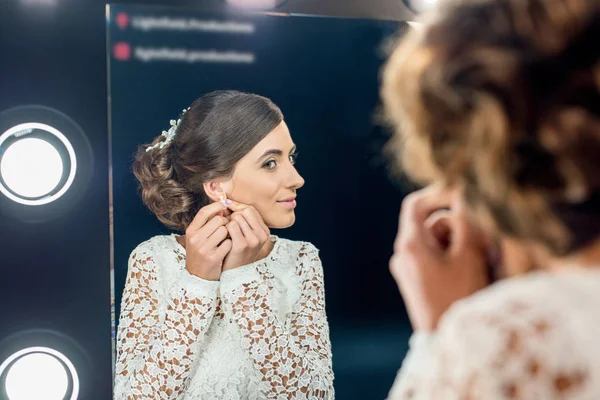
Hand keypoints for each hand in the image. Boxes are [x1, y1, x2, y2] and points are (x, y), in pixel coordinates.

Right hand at [184, 202, 232, 280]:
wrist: (197, 277)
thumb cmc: (200, 253)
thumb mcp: (197, 237)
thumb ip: (206, 223)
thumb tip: (221, 207)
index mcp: (191, 231)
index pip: (204, 212)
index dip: (216, 206)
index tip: (224, 205)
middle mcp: (195, 238)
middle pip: (218, 220)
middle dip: (225, 222)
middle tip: (225, 229)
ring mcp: (204, 248)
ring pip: (225, 230)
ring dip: (228, 234)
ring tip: (224, 240)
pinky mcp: (213, 257)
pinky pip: (228, 243)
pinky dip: (229, 244)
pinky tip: (226, 249)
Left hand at [222, 201, 270, 270]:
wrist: (234, 272)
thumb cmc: (237, 250)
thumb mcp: (246, 234)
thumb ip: (243, 219)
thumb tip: (229, 200)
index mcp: (264, 231)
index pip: (251, 209)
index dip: (238, 207)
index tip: (228, 210)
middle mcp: (262, 235)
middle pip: (245, 211)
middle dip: (234, 214)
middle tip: (228, 224)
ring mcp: (253, 240)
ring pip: (237, 217)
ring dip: (228, 222)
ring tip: (227, 233)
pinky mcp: (242, 245)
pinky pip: (231, 225)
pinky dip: (225, 228)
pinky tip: (224, 236)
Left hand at [389, 184, 489, 330]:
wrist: (446, 343)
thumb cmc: (458, 298)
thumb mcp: (468, 256)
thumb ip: (466, 222)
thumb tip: (463, 195)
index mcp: (409, 245)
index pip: (415, 205)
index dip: (438, 193)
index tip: (462, 192)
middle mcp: (403, 255)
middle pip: (434, 225)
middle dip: (462, 228)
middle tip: (488, 243)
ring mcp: (409, 270)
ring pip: (440, 244)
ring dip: (464, 246)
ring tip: (489, 263)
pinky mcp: (417, 283)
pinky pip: (438, 261)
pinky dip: (457, 260)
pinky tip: (480, 272)